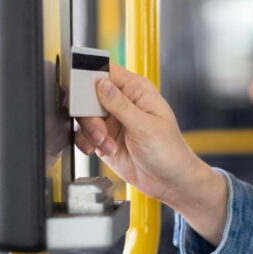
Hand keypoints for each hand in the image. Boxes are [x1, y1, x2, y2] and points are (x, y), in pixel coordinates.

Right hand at [75, 63, 227, 244]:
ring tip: (108, 145)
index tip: (83, 91)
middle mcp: (123, 103)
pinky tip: (100, 150)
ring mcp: (112, 120)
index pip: (107, 71)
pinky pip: (83, 134)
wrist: (170, 182)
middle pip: (89, 94)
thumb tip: (100, 82)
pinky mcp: (104, 138)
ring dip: (91, 132)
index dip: (91, 76)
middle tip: (101, 131)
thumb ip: (120, 105)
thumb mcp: (145, 127)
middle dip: (90, 114)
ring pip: (84, 116)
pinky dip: (86, 143)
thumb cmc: (169, 152)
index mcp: (137, 91)